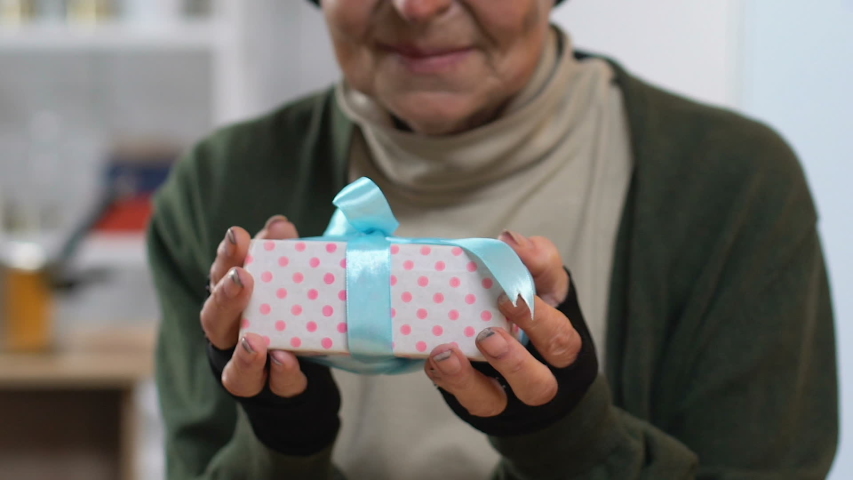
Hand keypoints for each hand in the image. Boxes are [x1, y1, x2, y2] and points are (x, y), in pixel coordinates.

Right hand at [201, 215, 340, 454]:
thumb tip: (279, 225)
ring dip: (244, 353)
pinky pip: (273, 387)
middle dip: (225, 298)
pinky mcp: (272, 389)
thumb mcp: (286, 279)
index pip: (220, 276)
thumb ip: (282, 253)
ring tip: (256, 341)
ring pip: (233, 368)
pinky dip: (280, 375)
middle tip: (241, 278)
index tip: (237, 234)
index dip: (225, 256)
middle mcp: (231, 336)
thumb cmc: (285, 310)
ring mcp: (247, 367)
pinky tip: (286, 360)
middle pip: (214, 320)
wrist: (301, 365)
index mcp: (231, 302)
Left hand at [424, 231, 597, 435]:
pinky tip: (434, 358)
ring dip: (469, 380)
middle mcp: (537, 377)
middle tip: (487, 333)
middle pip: (538, 385)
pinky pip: (460, 400)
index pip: (562, 340)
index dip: (540, 321)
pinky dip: (446, 380)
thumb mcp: (545, 281)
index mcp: (560, 345)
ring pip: (495, 402)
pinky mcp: (477, 400)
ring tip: (447, 353)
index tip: (509, 294)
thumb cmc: (532, 307)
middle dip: (513, 362)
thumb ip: (538, 259)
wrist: (512, 344)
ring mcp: (504, 394)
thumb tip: (510, 240)